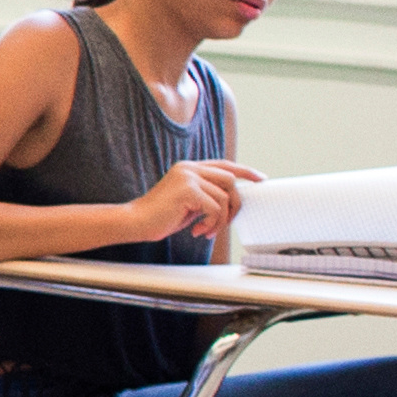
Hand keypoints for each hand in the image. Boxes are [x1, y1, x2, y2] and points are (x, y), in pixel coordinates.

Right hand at [129, 158, 255, 246]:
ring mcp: (188, 177)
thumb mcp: (188, 203)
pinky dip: (211, 224)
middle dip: (235, 204)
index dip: (245, 171)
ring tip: (206, 230)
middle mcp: (189, 168)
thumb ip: (207, 196)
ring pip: (224, 197)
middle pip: (230, 180)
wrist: (135, 221)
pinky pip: (214, 208)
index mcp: (189, 168)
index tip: (260, 179)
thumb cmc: (159, 216)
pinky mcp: (188, 190)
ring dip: (221, 219)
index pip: (225, 165)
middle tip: (226, 222)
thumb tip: (231, 201)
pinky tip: (197, 231)